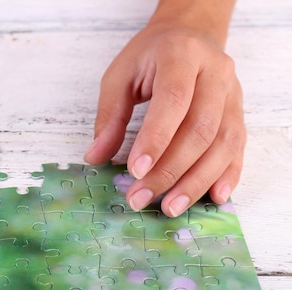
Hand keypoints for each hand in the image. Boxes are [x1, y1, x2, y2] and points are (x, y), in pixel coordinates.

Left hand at [85, 1, 244, 216]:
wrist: (189, 35)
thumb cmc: (151, 57)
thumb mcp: (120, 76)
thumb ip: (109, 116)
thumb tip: (95, 157)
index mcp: (181, 56)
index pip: (172, 102)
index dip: (155, 140)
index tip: (135, 171)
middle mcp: (215, 74)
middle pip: (200, 129)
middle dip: (169, 170)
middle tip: (141, 197)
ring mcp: (233, 94)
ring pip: (223, 144)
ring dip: (196, 181)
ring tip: (170, 207)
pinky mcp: (240, 113)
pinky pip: (239, 149)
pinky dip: (227, 176)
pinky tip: (213, 197)